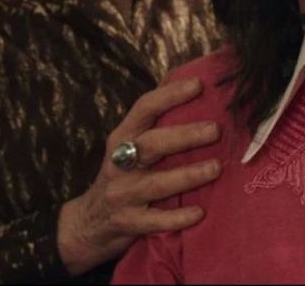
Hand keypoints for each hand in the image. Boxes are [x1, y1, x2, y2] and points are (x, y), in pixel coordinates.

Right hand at [57, 77, 221, 275]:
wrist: (88, 223)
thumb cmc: (121, 174)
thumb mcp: (128, 144)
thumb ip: (154, 119)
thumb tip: (189, 81)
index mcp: (123, 137)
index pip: (144, 109)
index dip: (170, 95)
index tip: (199, 85)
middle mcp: (119, 163)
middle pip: (151, 144)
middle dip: (184, 136)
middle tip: (215, 129)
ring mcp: (122, 193)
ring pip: (156, 183)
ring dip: (187, 175)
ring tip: (216, 167)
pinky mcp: (127, 222)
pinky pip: (155, 221)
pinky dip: (177, 217)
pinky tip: (200, 213)